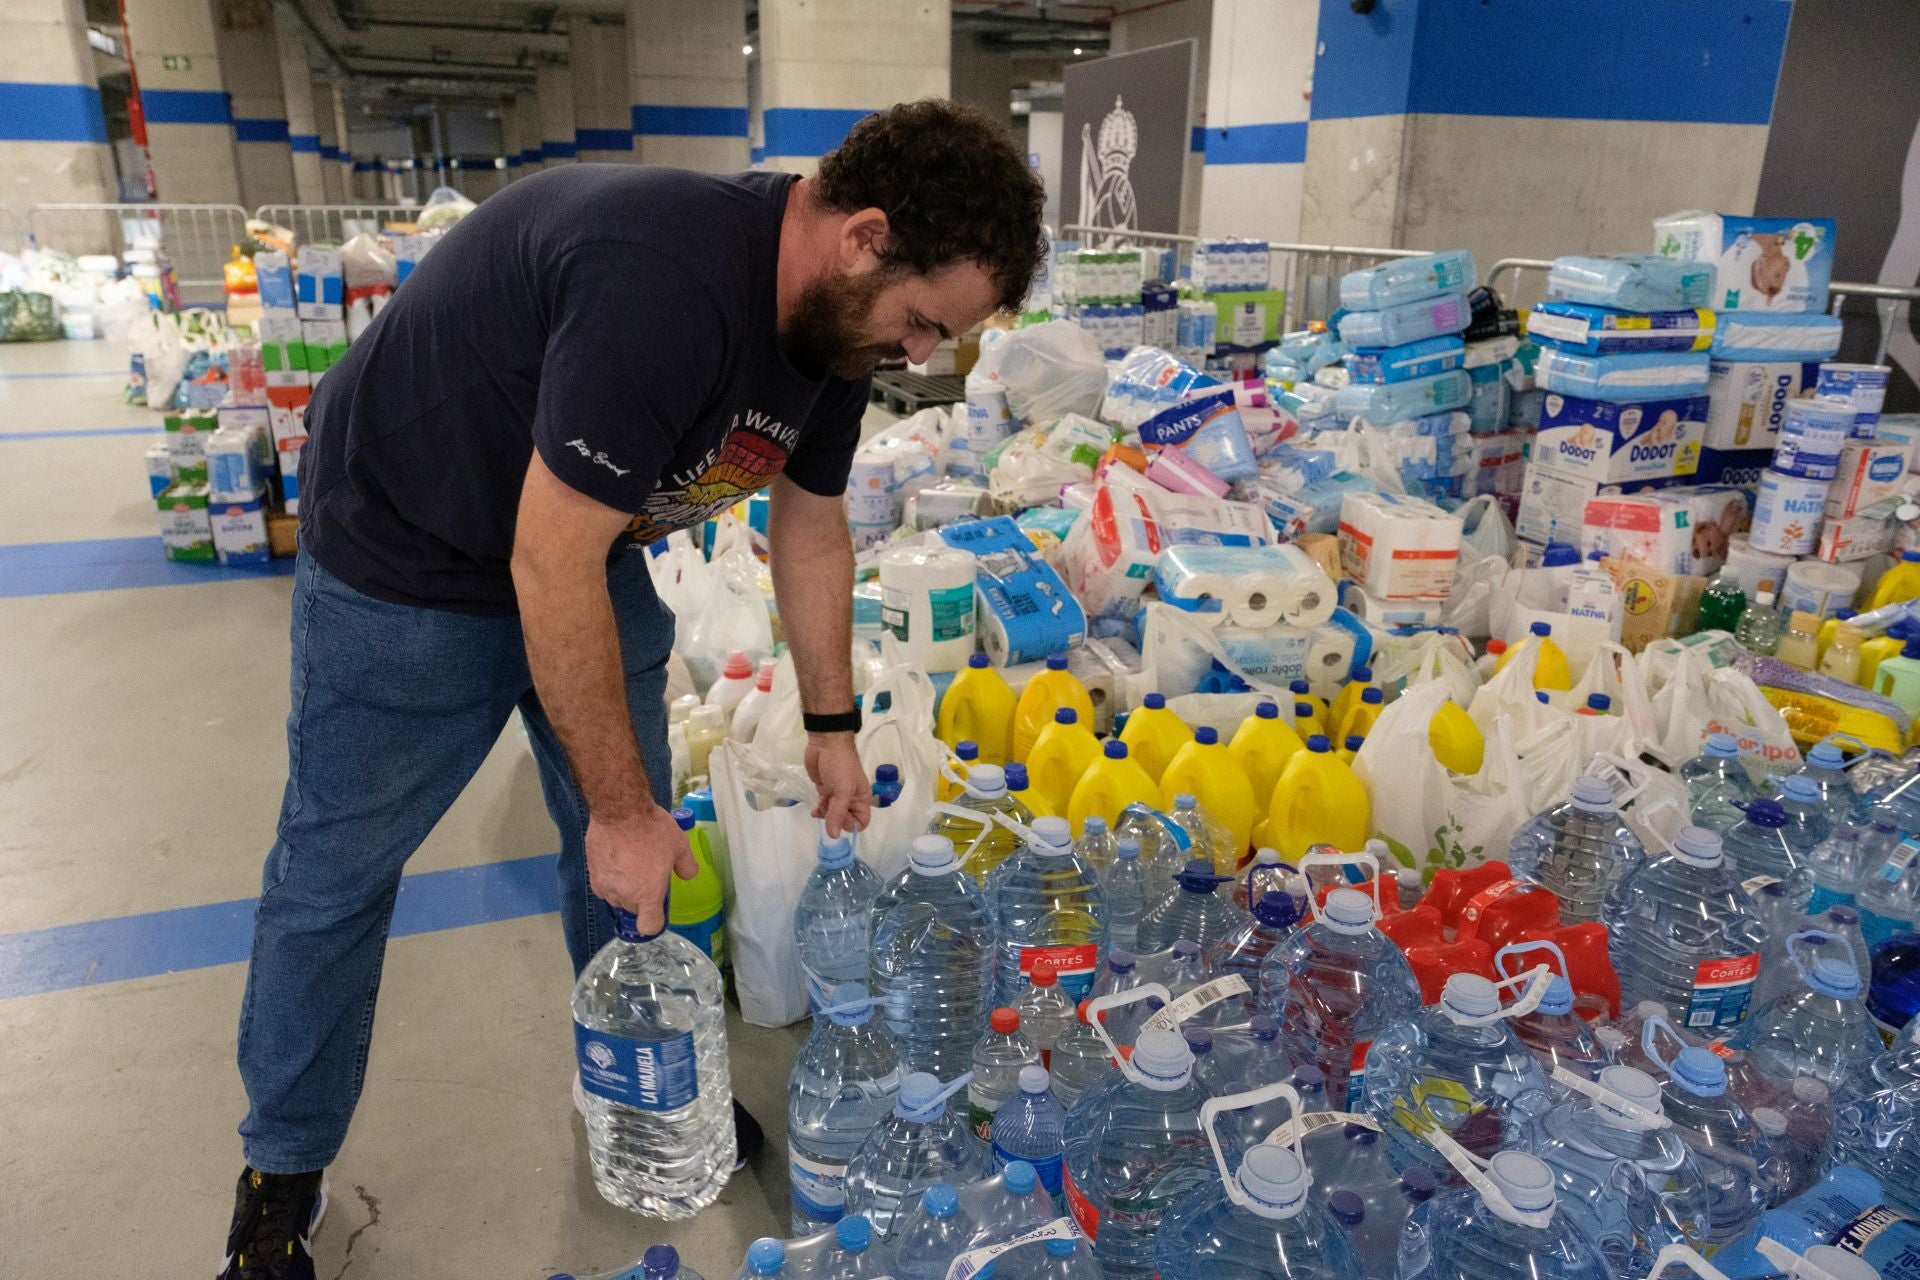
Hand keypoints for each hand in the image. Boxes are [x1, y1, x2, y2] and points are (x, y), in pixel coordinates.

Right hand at [585, 806, 698, 933]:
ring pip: (617, 898)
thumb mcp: (679, 845)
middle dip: (642, 897)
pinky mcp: (591, 873)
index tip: (658, 908)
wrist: (619, 811)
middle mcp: (624, 895)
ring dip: (624, 888)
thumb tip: (688, 875)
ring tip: (632, 864)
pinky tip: (617, 860)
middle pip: (633, 910)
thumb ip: (686, 866)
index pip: (648, 926)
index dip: (654, 921)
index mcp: (647, 894)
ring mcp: (605, 886)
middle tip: (648, 874)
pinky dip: (611, 879)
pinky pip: (604, 886)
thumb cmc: (652, 829)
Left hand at [806, 733, 871, 836]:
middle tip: (828, 807)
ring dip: (826, 815)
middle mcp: (851, 800)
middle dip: (835, 819)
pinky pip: (824, 807)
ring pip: (833, 815)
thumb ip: (837, 814)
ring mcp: (837, 795)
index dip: (850, 824)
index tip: (839, 816)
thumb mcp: (842, 790)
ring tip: (820, 805)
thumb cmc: (840, 766)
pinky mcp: (825, 791)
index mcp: (862, 799)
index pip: (861, 823)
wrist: (826, 743)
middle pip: (845, 821)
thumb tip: (833, 837)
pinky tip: (814, 809)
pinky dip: (819, 810)